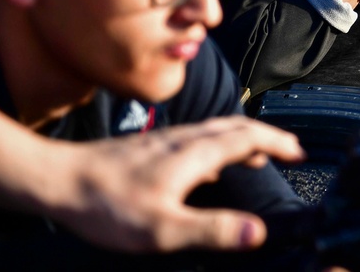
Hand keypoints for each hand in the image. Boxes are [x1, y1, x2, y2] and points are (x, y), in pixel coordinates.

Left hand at [49, 117, 305, 252]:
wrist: (60, 180)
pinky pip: (198, 139)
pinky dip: (220, 147)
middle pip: (237, 128)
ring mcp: (168, 140)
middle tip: (289, 150)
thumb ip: (213, 229)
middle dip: (267, 137)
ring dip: (244, 140)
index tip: (300, 153)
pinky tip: (210, 166)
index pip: (249, 139)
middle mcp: (186, 139)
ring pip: (217, 131)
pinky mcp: (152, 149)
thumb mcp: (164, 229)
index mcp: (196, 153)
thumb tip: (258, 232)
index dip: (277, 144)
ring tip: (259, 157)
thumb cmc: (108, 205)